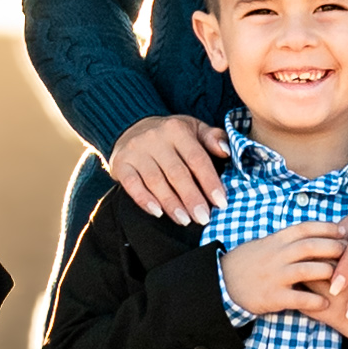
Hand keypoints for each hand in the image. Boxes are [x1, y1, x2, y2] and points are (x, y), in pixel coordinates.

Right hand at [109, 115, 230, 225]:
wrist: (130, 128)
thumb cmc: (170, 136)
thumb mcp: (193, 129)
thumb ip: (213, 138)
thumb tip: (227, 151)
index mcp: (177, 129)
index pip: (197, 159)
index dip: (210, 182)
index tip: (221, 203)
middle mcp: (155, 138)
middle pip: (177, 173)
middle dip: (192, 198)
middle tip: (203, 218)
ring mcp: (136, 151)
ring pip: (156, 181)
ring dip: (172, 203)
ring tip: (185, 220)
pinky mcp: (120, 164)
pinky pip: (132, 184)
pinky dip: (144, 199)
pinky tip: (157, 212)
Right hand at [219, 222, 344, 317]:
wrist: (222, 283)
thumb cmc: (249, 262)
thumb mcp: (265, 244)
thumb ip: (288, 240)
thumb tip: (316, 235)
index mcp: (275, 239)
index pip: (306, 228)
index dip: (327, 228)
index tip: (344, 231)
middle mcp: (276, 254)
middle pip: (311, 246)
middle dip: (334, 248)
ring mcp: (274, 275)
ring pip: (308, 270)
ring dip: (328, 273)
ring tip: (342, 278)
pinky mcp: (272, 296)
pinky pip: (298, 298)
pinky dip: (315, 301)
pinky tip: (326, 303)